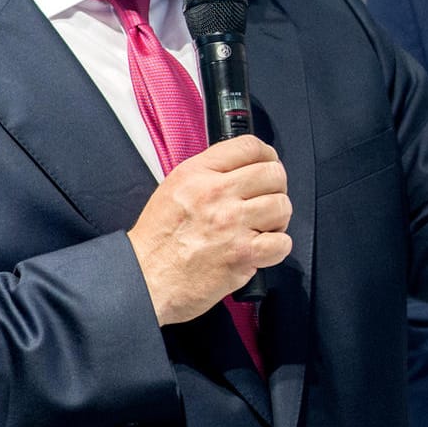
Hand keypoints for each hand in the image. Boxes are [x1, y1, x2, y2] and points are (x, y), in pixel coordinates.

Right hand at [127, 135, 290, 325]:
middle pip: (273, 174)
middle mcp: (216, 194)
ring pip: (282, 206)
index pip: (249, 146)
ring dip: (277, 220)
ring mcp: (231, 223)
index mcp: (197, 174)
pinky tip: (259, 251)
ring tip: (259, 229)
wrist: (145, 280)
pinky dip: (276, 249)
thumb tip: (243, 168)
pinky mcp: (243, 253)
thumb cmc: (157, 241)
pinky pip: (282, 243)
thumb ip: (208, 174)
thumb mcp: (174, 189)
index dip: (267, 156)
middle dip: (275, 189)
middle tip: (263, 203)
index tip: (267, 165)